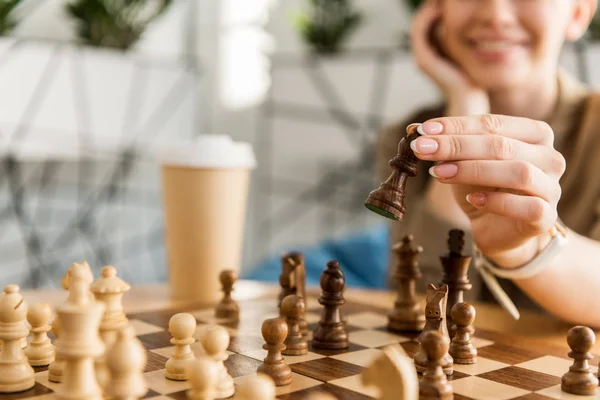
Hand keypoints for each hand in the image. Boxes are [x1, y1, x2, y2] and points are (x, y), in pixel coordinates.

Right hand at [411, 0, 488, 114]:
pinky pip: (420, 31)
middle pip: (423, 21)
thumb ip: (467, 39)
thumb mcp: (471, 55)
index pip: (431, 23)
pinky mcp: (423, 59)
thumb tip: (480, 22)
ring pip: (419, 23)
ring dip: (428, 8)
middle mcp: (423, 54)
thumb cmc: (474, 81)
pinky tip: (441, 7)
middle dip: (433, 5)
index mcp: (433, 53)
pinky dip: (427, 17)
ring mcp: (421, 56)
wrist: (469, 101)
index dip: (438, 8)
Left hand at [411, 115, 565, 267]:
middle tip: (422, 149)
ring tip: (438, 173)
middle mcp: (550, 157)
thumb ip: (447, 144)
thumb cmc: (484, 188)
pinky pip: (526, 206)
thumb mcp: (463, 163)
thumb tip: (414, 129)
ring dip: (473, 170)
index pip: (492, 123)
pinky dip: (496, 201)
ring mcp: (552, 187)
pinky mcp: (546, 217)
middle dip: (456, 146)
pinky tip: (471, 200)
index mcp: (534, 134)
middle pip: (502, 146)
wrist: (499, 231)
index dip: (456, 126)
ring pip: (518, 172)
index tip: (422, 130)